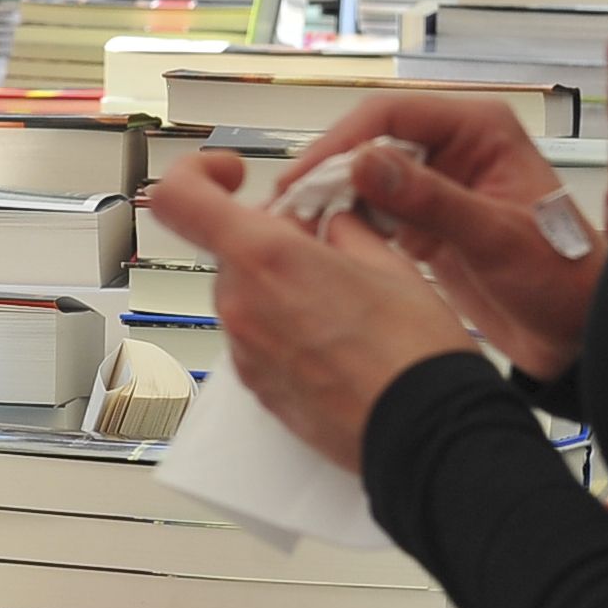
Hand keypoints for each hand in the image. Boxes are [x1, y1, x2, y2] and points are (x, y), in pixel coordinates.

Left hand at [140, 149, 481, 469]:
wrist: (427, 435)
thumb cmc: (416, 354)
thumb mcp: (389, 262)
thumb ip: (342, 229)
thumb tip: (329, 220)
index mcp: (267, 259)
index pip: (180, 197)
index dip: (198, 173)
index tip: (231, 173)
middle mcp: (242, 305)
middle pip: (227, 250)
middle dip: (270, 240)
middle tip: (326, 245)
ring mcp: (245, 352)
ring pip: (244, 295)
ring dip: (278, 286)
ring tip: (342, 300)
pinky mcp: (257, 388)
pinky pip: (256, 339)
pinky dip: (283, 327)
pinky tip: (335, 338)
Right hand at [281, 90, 606, 377]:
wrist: (578, 334)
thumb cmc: (563, 277)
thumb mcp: (496, 237)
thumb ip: (431, 199)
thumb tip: (363, 162)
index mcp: (479, 131)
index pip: (391, 114)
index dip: (342, 141)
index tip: (306, 175)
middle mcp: (453, 149)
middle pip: (369, 142)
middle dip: (327, 171)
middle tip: (287, 204)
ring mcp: (435, 186)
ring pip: (363, 178)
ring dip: (330, 199)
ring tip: (293, 225)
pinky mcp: (423, 224)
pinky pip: (371, 213)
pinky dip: (345, 226)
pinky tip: (321, 244)